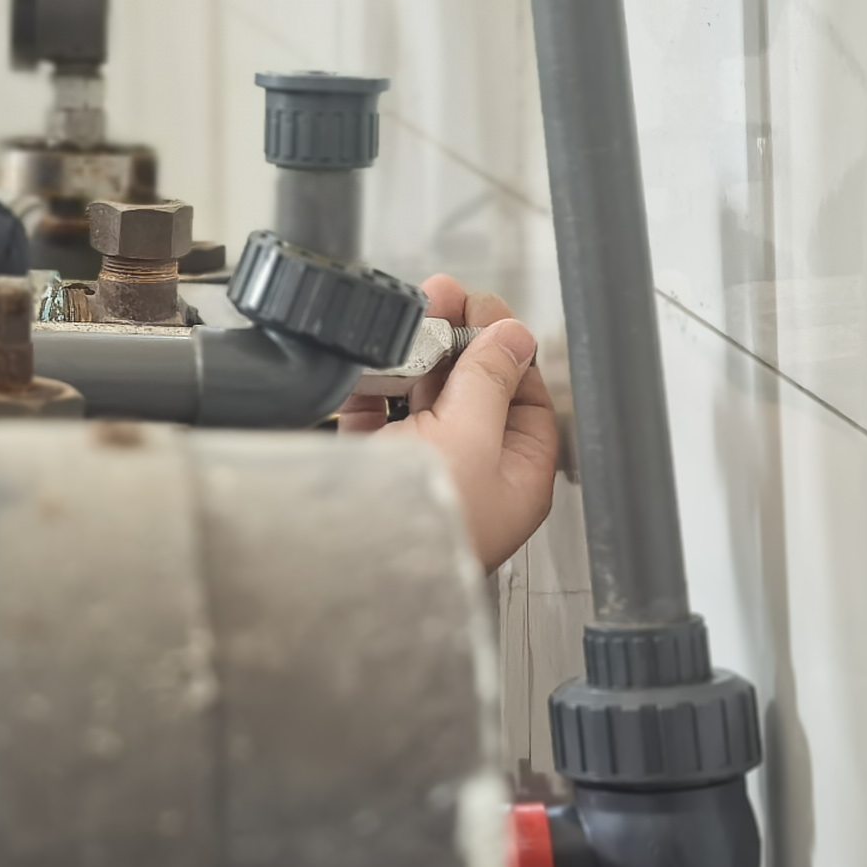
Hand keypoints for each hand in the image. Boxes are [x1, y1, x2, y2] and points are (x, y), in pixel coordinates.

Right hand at [345, 277, 559, 574]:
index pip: (527, 403)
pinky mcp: (370, 473)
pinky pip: (375, 418)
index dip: (509, 353)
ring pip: (423, 401)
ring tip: (404, 317)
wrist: (339, 568)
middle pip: (475, 395)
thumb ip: (490, 380)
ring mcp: (419, 475)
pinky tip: (371, 360)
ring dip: (415, 356)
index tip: (487, 313)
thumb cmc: (421, 530)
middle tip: (443, 298)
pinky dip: (372, 385)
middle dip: (459, 342)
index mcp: (515, 480)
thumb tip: (513, 336)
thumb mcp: (471, 438)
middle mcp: (471, 478)